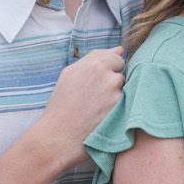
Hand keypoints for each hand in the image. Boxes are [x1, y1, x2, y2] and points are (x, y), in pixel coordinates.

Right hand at [28, 47, 124, 168]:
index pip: (117, 58)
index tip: (97, 80)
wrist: (59, 134)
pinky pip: (124, 104)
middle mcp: (108, 76)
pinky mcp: (120, 110)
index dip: (108, 69)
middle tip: (95, 95)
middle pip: (121, 73)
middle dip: (112, 81)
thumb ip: (96, 57)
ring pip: (123, 89)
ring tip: (96, 107)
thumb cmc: (62, 103)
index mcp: (95, 64)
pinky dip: (115, 108)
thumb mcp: (70, 74)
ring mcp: (116, 94)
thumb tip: (120, 49)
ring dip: (114, 95)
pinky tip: (101, 115)